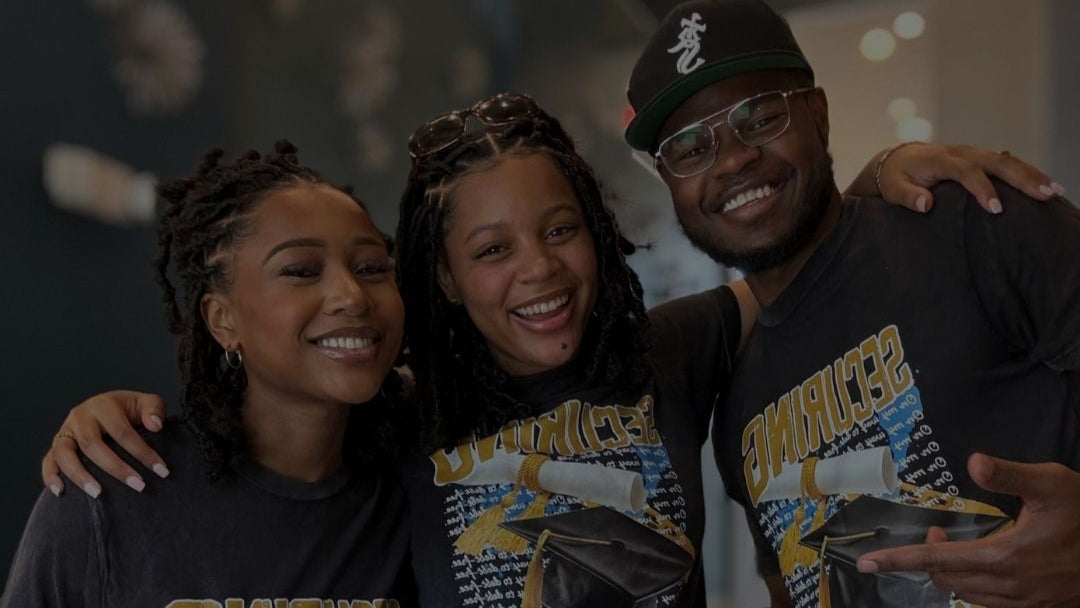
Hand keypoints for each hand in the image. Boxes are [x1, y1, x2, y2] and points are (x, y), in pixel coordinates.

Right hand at [43, 390, 169, 497]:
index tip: (161, 471)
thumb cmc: (130, 409)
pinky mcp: (56, 445)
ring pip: (64, 453)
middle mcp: (80, 417)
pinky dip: (50, 476)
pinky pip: (48, 461)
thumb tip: (155, 426)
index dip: (143, 452)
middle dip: (116, 467)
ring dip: (80, 475)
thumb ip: (154, 409)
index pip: (123, 431)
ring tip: (98, 493)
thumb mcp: (145, 402)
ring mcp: (65, 431)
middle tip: (138, 485)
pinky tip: (60, 491)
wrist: (109, 408)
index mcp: (103, 405)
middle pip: (92, 444)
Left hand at [856, 453, 1079, 607]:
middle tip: (937, 534)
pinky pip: (989, 603)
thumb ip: (1008, 475)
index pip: (936, 561)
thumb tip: (973, 462)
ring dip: (952, 572)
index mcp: (1005, 558)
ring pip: (966, 594)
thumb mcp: (1051, 484)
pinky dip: (974, 585)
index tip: (867, 562)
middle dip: (930, 558)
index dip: (898, 560)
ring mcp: (1024, 603)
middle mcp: (1010, 588)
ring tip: (955, 548)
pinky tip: (982, 566)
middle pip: (946, 579)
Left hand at [877, 144, 1064, 213]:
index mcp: (941, 160)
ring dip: (1031, 174)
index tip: (996, 209)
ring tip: (1054, 191)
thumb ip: (908, 197)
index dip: (982, 189)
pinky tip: (1043, 186)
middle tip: (1045, 194)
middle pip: (996, 162)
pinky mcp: (979, 160)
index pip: (966, 171)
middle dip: (1022, 178)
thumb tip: (926, 204)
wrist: (897, 160)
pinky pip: (1005, 164)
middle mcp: (961, 153)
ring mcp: (973, 154)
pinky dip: (1025, 173)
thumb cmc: (895, 178)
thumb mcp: (894, 189)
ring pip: (1006, 160)